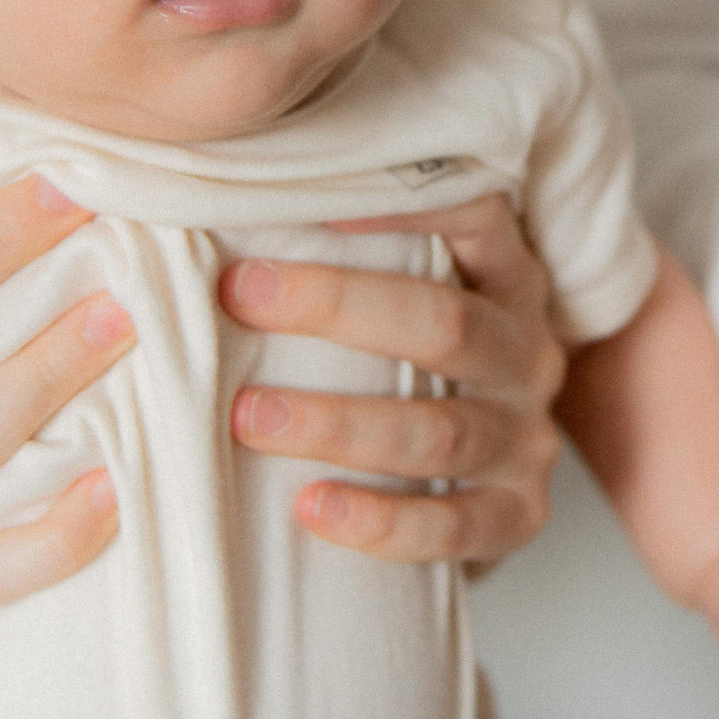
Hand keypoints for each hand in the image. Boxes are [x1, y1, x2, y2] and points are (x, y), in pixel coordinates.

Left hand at [222, 193, 568, 570]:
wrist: (489, 478)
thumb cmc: (413, 368)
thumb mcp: (408, 298)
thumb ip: (342, 253)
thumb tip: (191, 211)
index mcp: (507, 281)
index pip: (477, 218)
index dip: (405, 203)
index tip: (311, 192)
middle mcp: (527, 353)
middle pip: (446, 323)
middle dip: (337, 306)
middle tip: (239, 294)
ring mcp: (527, 438)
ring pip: (440, 431)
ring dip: (339, 423)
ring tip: (248, 416)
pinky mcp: (519, 514)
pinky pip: (454, 526)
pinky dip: (381, 521)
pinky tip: (310, 507)